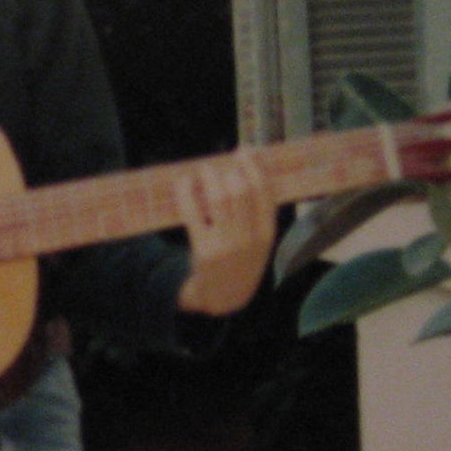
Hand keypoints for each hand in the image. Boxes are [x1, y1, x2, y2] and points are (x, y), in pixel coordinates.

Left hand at [174, 154, 275, 316]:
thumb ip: (257, 211)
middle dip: (230, 169)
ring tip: (203, 171)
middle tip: (219, 163)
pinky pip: (193, 213)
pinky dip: (187, 192)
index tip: (243, 151)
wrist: (225, 298)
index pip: (264, 191)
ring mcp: (227, 245)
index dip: (254, 166)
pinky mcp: (203, 251)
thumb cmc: (241, 261)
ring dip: (209, 177)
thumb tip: (246, 168)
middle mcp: (249, 239)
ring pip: (219, 198)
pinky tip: (184, 182)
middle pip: (241, 191)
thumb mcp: (260, 241)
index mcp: (267, 233)